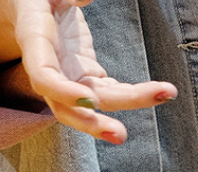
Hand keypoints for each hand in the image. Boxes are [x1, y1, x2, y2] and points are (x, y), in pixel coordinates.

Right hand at [0, 0, 177, 143]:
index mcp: (36, 41)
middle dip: (94, 122)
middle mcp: (50, 66)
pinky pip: (107, 90)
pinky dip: (130, 93)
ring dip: (128, 103)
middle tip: (122, 134)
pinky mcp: (84, 73)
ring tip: (164, 95)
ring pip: (94, 100)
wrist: (33, 7)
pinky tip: (156, 91)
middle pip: (71, 104)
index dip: (63, 92)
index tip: (88, 100)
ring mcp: (68, 74)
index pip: (43, 77)